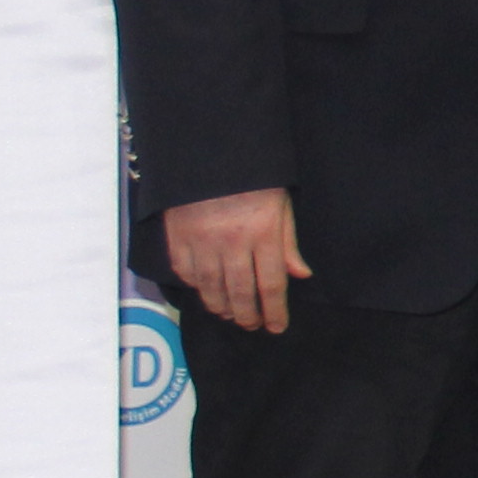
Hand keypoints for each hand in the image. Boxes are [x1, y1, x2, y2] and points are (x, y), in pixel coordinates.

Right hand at [163, 187, 307, 336]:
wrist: (209, 151)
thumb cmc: (254, 179)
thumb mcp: (280, 205)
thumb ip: (288, 242)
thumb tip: (300, 275)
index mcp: (263, 233)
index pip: (271, 284)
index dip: (275, 311)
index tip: (277, 327)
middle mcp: (232, 242)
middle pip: (240, 292)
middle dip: (248, 315)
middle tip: (252, 326)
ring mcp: (201, 241)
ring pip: (211, 288)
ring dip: (222, 307)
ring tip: (231, 315)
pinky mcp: (177, 237)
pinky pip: (185, 272)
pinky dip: (196, 287)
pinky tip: (206, 293)